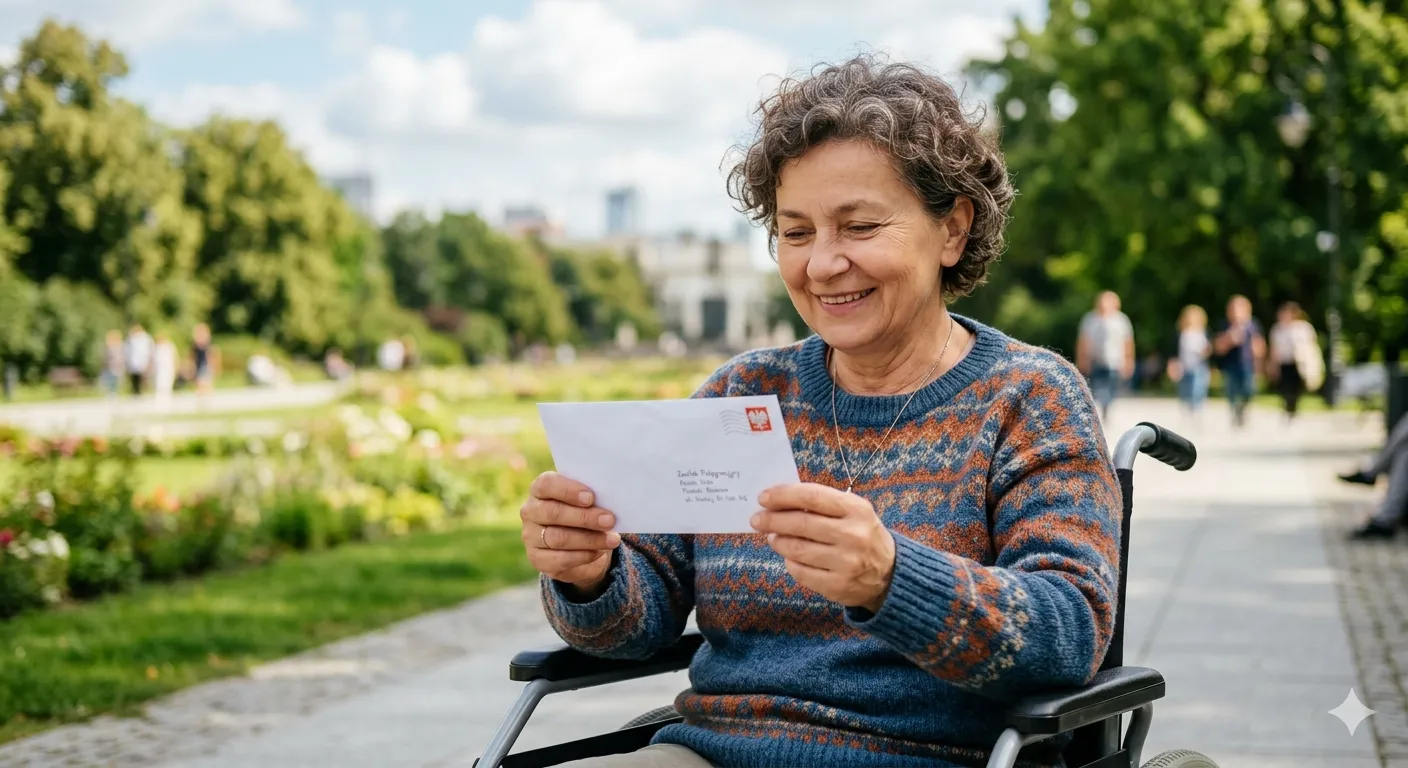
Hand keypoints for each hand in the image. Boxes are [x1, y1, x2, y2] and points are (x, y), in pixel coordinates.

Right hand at [520, 471, 620, 596]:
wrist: (580, 544)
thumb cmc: (584, 512)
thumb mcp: (587, 501)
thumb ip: (592, 498)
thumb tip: (609, 502)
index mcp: (540, 489)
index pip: (547, 484)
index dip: (568, 490)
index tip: (590, 497)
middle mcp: (530, 511)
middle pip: (553, 513)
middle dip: (584, 517)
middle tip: (609, 520)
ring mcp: (531, 536)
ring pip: (558, 538)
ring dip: (589, 539)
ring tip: (613, 539)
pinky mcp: (537, 559)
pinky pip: (560, 559)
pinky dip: (583, 555)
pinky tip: (599, 551)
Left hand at [750, 483, 895, 612]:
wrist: (890, 575)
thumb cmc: (863, 535)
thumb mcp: (853, 512)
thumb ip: (822, 504)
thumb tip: (779, 501)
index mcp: (857, 510)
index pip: (812, 496)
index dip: (783, 495)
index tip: (763, 497)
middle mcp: (853, 535)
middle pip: (800, 523)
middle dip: (772, 519)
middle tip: (757, 519)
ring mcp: (846, 563)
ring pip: (796, 549)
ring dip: (777, 541)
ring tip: (772, 537)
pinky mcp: (837, 586)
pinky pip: (800, 571)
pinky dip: (789, 561)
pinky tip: (789, 556)